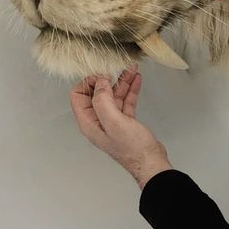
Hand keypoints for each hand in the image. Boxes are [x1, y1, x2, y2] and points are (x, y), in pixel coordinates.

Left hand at [69, 67, 172, 189]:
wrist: (150, 161)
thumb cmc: (132, 148)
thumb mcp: (114, 122)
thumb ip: (103, 100)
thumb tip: (100, 82)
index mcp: (89, 122)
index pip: (78, 96)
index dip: (89, 83)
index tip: (103, 75)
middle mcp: (98, 121)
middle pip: (97, 93)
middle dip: (107, 78)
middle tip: (117, 68)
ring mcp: (112, 121)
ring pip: (114, 95)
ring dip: (122, 81)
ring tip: (132, 69)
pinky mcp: (125, 120)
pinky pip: (125, 100)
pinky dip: (130, 89)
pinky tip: (136, 80)